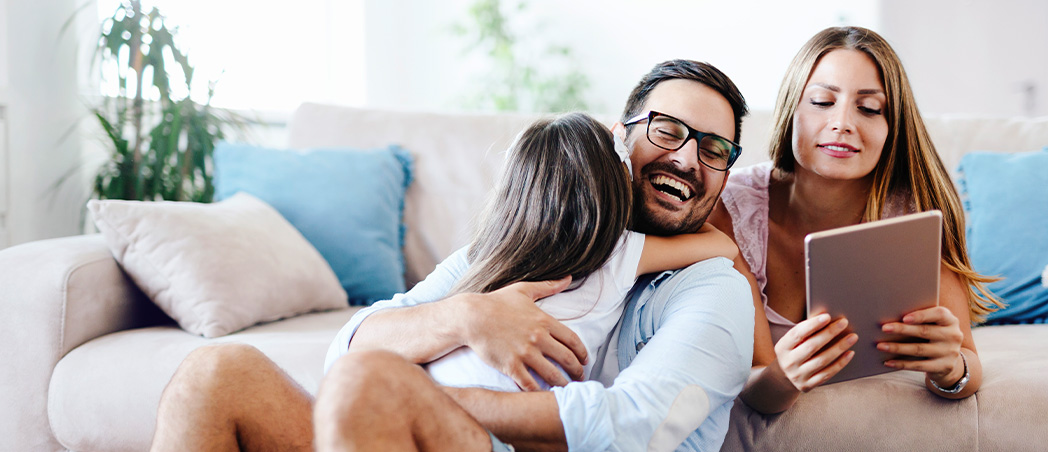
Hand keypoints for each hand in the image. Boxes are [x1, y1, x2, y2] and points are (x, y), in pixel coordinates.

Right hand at [458, 276, 587, 390]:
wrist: (471, 317)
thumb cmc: (496, 302)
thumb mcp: (523, 290)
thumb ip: (548, 286)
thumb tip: (568, 278)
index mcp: (544, 321)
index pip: (573, 340)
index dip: (582, 353)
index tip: (585, 360)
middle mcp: (538, 338)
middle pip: (567, 359)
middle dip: (577, 371)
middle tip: (580, 377)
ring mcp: (525, 353)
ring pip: (552, 374)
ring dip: (563, 384)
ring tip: (566, 389)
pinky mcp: (511, 366)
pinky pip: (530, 383)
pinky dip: (539, 392)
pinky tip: (543, 395)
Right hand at [774, 313, 857, 391]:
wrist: (784, 377)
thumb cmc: (794, 352)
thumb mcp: (792, 342)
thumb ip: (805, 332)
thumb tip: (826, 318)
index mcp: (782, 348)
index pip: (797, 334)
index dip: (812, 325)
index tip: (827, 316)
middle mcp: (788, 362)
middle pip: (811, 346)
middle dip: (829, 333)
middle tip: (844, 323)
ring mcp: (797, 376)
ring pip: (822, 360)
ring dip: (839, 347)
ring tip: (852, 337)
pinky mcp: (808, 385)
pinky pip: (827, 374)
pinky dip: (840, 363)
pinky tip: (850, 353)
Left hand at [877, 306, 964, 385]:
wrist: (949, 360)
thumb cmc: (933, 335)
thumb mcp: (933, 325)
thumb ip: (920, 319)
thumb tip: (890, 315)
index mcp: (950, 320)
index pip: (938, 314)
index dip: (921, 315)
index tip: (904, 318)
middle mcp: (953, 335)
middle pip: (925, 331)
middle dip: (902, 329)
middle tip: (884, 328)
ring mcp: (950, 352)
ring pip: (919, 349)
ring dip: (897, 347)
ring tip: (880, 346)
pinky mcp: (944, 367)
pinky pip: (919, 365)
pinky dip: (902, 364)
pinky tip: (888, 362)